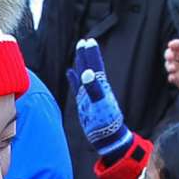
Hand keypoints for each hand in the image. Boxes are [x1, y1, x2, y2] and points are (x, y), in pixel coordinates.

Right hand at [70, 40, 131, 154]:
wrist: (108, 138)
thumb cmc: (106, 122)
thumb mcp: (100, 104)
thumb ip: (94, 88)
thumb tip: (86, 72)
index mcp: (100, 86)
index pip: (95, 66)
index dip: (92, 54)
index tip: (89, 41)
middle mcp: (95, 88)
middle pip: (89, 67)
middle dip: (87, 55)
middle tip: (84, 42)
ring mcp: (89, 95)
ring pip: (83, 75)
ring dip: (81, 64)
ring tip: (79, 53)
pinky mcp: (84, 103)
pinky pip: (77, 87)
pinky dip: (73, 79)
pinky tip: (70, 73)